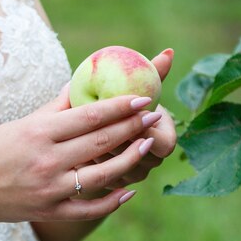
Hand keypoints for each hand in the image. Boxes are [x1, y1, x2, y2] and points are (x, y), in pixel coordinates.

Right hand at [0, 90, 160, 226]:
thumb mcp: (18, 124)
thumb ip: (53, 108)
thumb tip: (79, 84)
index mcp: (38, 133)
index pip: (88, 116)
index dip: (120, 106)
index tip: (143, 98)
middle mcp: (47, 160)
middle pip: (100, 141)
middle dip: (132, 126)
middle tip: (155, 115)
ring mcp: (50, 189)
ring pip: (102, 174)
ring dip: (129, 159)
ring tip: (147, 144)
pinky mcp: (50, 211)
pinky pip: (89, 208)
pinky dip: (111, 201)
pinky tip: (129, 190)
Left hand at [87, 49, 176, 189]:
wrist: (101, 139)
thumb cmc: (121, 107)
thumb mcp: (133, 91)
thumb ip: (150, 74)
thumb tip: (169, 52)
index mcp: (164, 142)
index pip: (162, 143)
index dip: (143, 130)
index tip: (122, 114)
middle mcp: (149, 164)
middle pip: (135, 158)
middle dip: (115, 139)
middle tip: (94, 122)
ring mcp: (129, 178)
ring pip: (115, 170)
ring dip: (97, 152)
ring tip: (78, 135)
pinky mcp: (107, 188)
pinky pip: (97, 180)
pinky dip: (85, 164)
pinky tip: (71, 149)